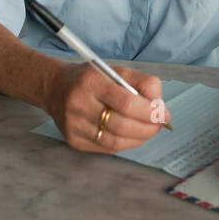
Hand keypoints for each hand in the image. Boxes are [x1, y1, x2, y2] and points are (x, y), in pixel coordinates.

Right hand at [44, 62, 167, 153]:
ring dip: (139, 138)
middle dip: (148, 128)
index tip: (163, 114)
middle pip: (122, 125)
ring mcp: (74, 125)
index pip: (126, 103)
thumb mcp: (117, 71)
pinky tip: (131, 135)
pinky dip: (125, 144)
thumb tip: (159, 107)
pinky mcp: (73, 140)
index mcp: (91, 82)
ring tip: (147, 130)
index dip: (150, 112)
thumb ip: (143, 83)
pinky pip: (106, 148)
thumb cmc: (91, 79)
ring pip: (115, 142)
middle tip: (159, 124)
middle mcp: (78, 104)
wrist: (55, 88)